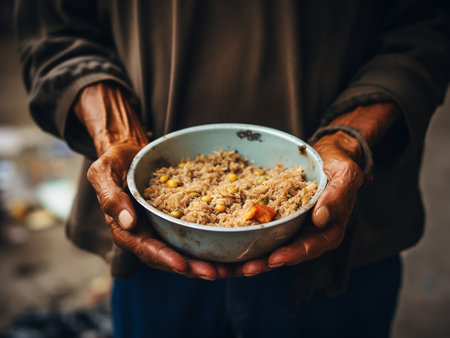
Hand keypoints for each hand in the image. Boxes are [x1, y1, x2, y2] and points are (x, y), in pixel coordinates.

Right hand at [75, 82, 232, 279]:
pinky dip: (216, 245)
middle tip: (219, 272)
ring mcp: (165, 231)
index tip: (182, 265)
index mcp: (127, 230)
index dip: (164, 258)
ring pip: (188, 254)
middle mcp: (147, 235)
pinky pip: (197, 237)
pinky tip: (239, 249)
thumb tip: (129, 222)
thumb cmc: (114, 162)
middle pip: (172, 259)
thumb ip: (111, 197)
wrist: (132, 154)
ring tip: (236, 268)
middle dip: (195, 268)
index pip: (146, 249)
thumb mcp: (104, 173)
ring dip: (212, 263)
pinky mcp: (179, 223)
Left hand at [234, 132, 363, 275]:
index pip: (310, 247)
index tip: (274, 259)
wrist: (325, 156)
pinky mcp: (278, 218)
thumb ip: (337, 196)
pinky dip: (246, 236)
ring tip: (230, 265)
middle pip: (286, 253)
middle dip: (265, 262)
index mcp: (328, 229)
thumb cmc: (339, 165)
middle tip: (245, 268)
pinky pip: (262, 229)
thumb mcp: (345, 175)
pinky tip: (228, 239)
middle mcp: (308, 233)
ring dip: (251, 257)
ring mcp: (291, 227)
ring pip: (271, 246)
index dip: (292, 254)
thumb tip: (320, 218)